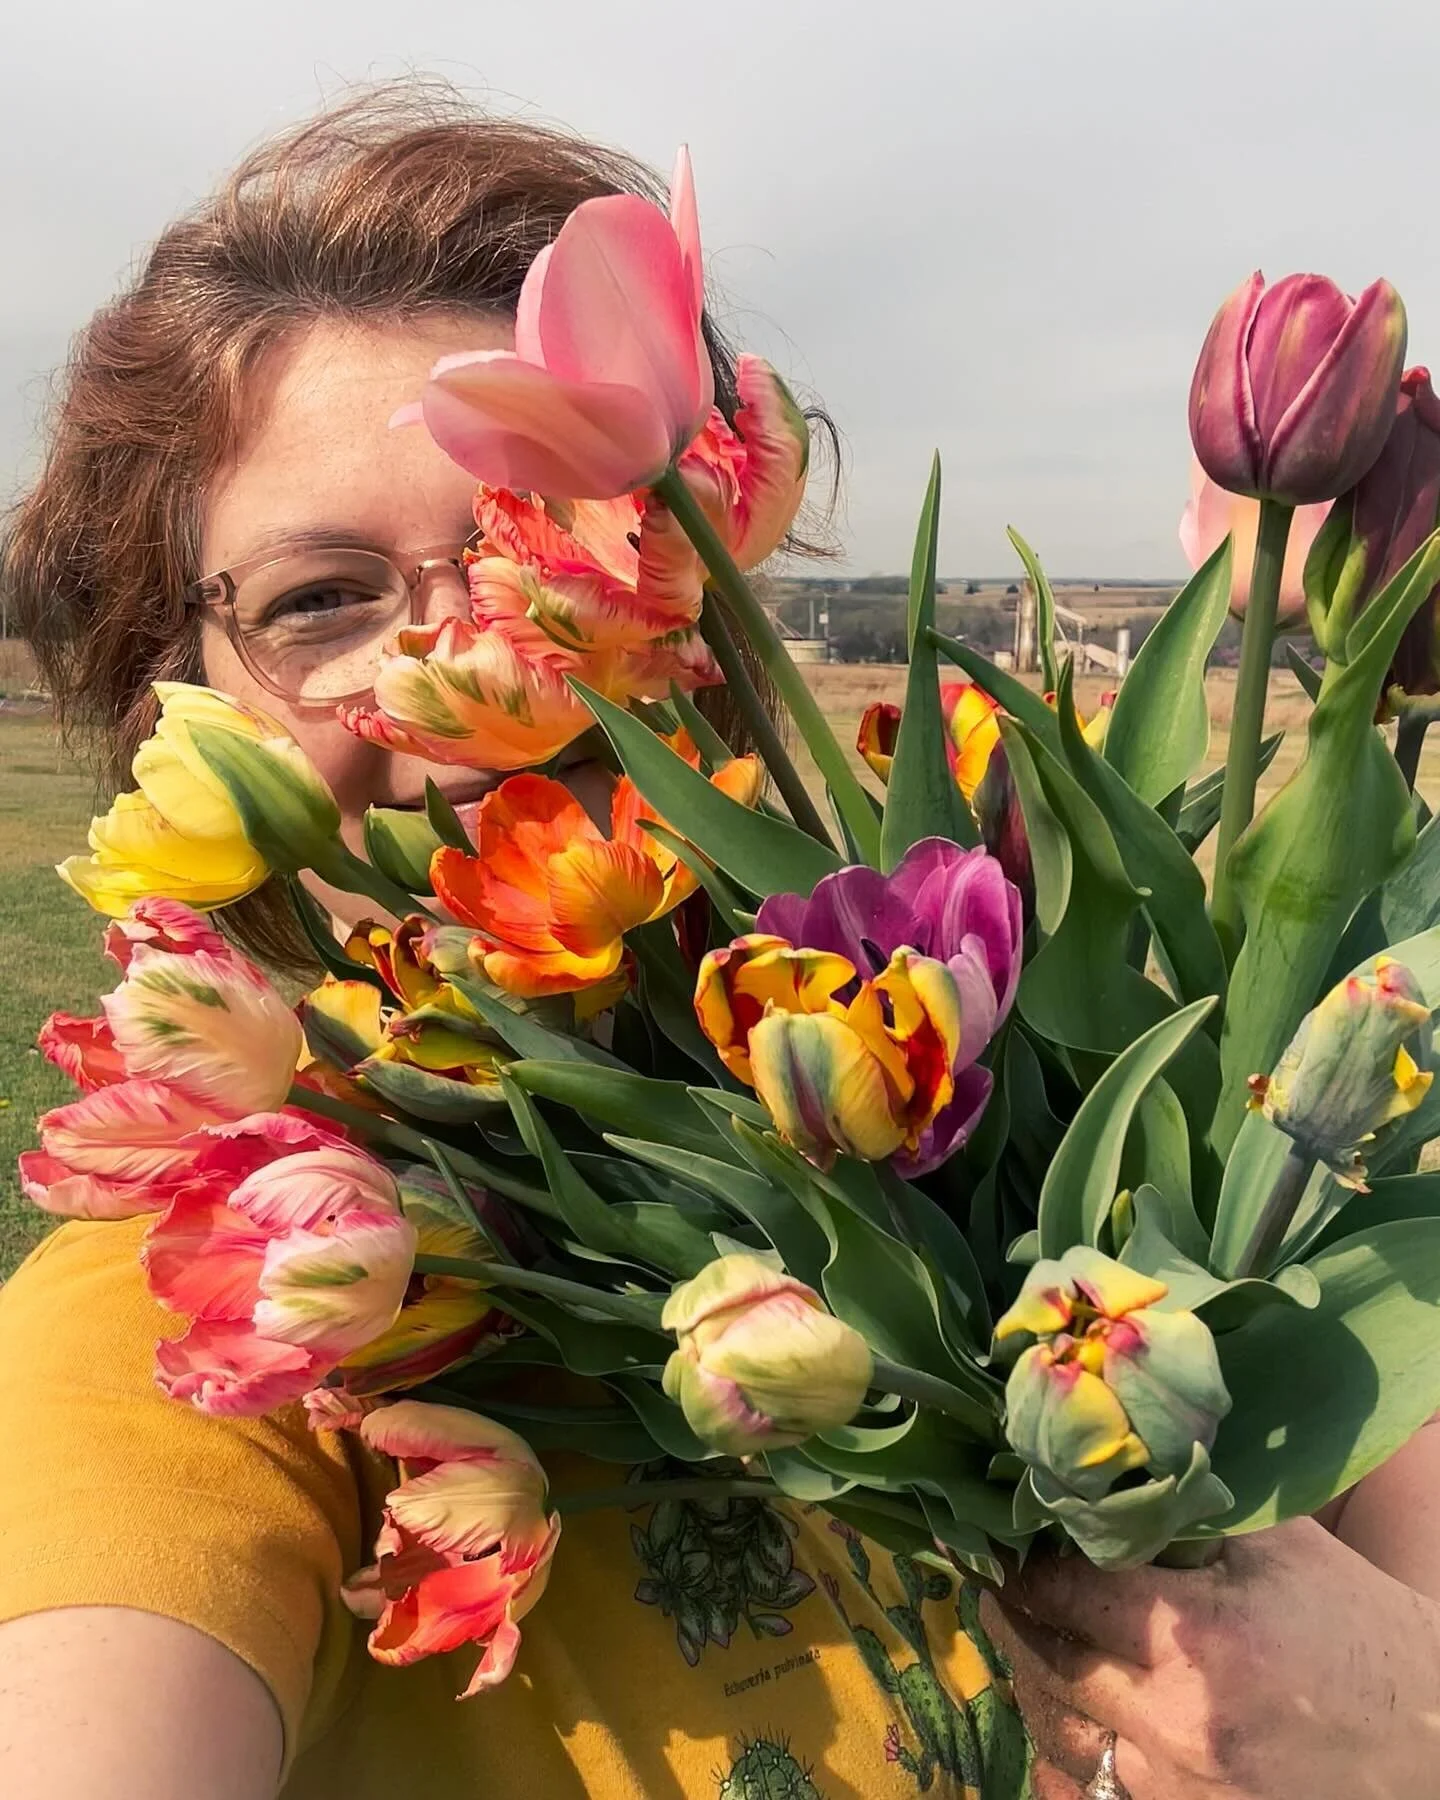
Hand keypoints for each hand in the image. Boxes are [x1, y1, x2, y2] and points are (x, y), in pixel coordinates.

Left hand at [979, 1517, 1439, 1798]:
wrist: (1432, 1749)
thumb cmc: (1358, 1633)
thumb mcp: (1280, 1550)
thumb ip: (1186, 1511)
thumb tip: (1102, 1467)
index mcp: (1197, 1638)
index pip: (1063, 1589)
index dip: (1026, 1557)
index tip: (1004, 1532)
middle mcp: (1175, 1723)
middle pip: (1046, 1659)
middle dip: (1016, 1613)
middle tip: (997, 1576)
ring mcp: (1175, 1791)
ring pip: (1057, 1727)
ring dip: (1035, 1676)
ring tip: (1025, 1632)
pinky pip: (1088, 1786)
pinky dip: (1070, 1743)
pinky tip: (1071, 1702)